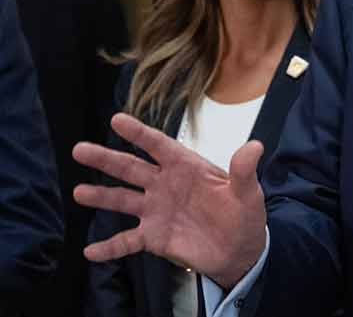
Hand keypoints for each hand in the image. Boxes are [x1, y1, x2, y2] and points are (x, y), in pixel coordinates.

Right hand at [72, 113, 267, 288]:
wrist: (240, 251)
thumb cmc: (243, 215)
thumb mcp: (248, 193)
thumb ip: (244, 171)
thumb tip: (255, 146)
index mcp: (186, 168)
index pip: (159, 146)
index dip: (139, 133)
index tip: (116, 120)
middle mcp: (165, 185)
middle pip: (131, 169)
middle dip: (106, 159)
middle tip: (79, 150)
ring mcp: (157, 211)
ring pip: (122, 200)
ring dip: (101, 197)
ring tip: (79, 192)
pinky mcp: (154, 237)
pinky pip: (126, 241)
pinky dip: (109, 247)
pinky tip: (90, 251)